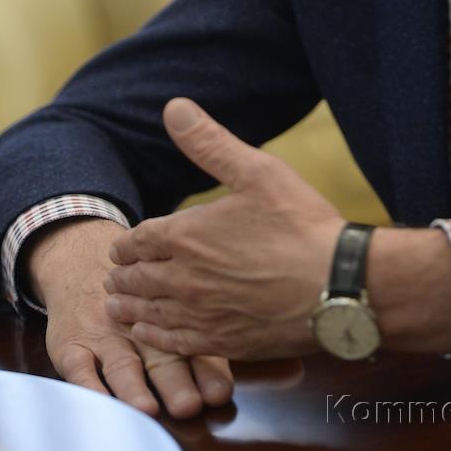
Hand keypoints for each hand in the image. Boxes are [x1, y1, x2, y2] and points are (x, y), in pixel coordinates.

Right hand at [23, 217, 232, 416]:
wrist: (81, 260)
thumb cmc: (138, 293)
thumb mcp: (168, 301)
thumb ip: (201, 334)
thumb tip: (234, 375)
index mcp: (170, 321)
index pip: (193, 348)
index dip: (208, 372)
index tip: (219, 394)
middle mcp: (140, 330)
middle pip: (161, 359)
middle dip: (176, 383)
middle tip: (189, 404)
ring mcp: (105, 337)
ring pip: (122, 365)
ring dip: (135, 388)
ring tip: (146, 408)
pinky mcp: (72, 346)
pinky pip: (78, 368)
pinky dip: (89, 387)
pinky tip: (99, 403)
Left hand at [104, 98, 344, 359]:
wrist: (338, 286)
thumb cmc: (301, 225)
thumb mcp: (257, 171)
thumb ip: (210, 142)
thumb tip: (174, 107)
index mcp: (186, 236)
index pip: (139, 241)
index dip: (126, 244)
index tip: (120, 248)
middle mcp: (184, 278)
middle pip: (138, 278)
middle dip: (123, 276)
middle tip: (112, 277)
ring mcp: (201, 314)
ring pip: (149, 313)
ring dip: (128, 308)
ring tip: (115, 307)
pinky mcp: (222, 342)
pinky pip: (173, 343)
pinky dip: (153, 337)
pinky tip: (149, 335)